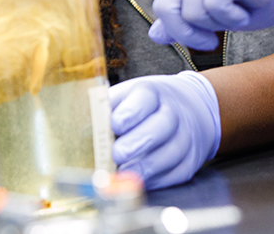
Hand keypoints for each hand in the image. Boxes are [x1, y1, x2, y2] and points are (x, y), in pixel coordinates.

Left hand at [88, 0, 273, 49]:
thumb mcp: (220, 15)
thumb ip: (186, 20)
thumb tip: (155, 32)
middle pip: (166, 8)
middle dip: (188, 33)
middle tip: (211, 41)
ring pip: (191, 11)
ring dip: (216, 25)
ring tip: (238, 12)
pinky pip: (213, 6)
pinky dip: (232, 15)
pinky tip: (247, 2)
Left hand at [109, 71, 220, 189]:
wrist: (186, 109)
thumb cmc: (145, 107)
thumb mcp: (126, 97)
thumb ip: (106, 111)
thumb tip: (83, 131)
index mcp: (152, 93)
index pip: (145, 99)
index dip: (129, 113)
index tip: (114, 125)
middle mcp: (173, 112)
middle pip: (162, 126)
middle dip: (137, 143)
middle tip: (117, 155)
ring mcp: (185, 137)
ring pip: (171, 153)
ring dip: (145, 167)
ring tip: (123, 173)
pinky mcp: (190, 161)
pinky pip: (175, 174)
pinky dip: (156, 180)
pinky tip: (138, 181)